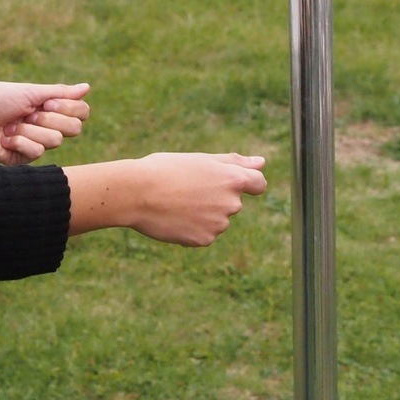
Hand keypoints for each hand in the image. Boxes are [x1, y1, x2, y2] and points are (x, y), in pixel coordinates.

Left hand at [0, 82, 90, 163]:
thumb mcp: (30, 91)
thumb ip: (60, 92)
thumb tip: (87, 87)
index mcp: (48, 107)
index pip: (80, 112)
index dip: (69, 109)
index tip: (47, 103)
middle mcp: (45, 125)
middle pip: (74, 128)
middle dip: (50, 119)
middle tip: (28, 114)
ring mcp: (35, 142)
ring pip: (55, 141)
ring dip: (31, 130)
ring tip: (10, 126)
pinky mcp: (22, 158)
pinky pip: (37, 153)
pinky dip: (20, 142)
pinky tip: (4, 139)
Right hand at [65, 153, 266, 244]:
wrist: (136, 193)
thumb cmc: (166, 170)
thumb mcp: (201, 160)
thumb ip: (235, 163)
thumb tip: (262, 162)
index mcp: (233, 179)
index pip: (259, 184)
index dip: (247, 183)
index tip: (230, 182)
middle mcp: (232, 203)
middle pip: (233, 202)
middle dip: (216, 197)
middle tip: (187, 188)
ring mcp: (219, 224)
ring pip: (217, 219)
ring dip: (204, 213)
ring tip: (177, 202)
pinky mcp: (204, 240)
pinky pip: (204, 233)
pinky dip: (192, 227)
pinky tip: (174, 217)